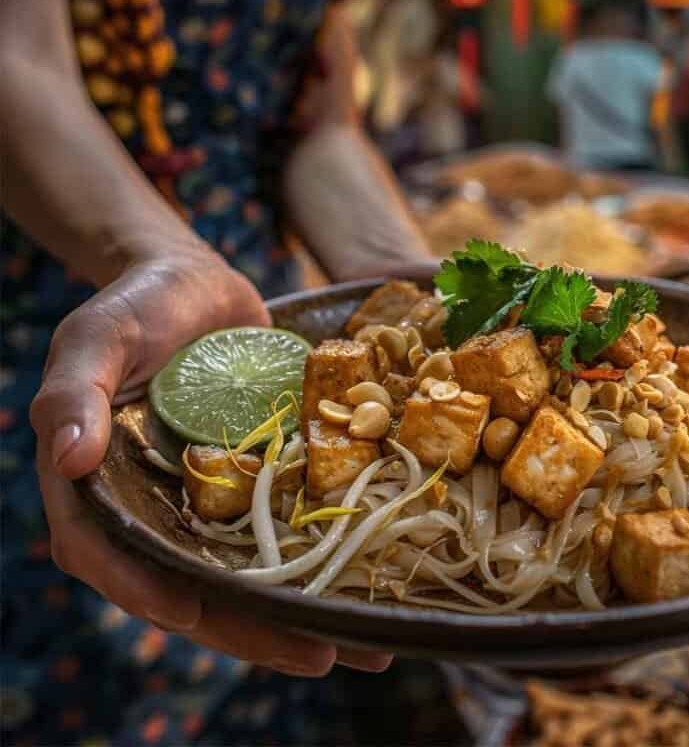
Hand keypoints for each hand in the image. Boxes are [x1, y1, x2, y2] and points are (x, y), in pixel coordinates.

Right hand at [30, 246, 390, 674]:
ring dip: (302, 610)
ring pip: (251, 569)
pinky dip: (326, 556)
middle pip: (195, 584)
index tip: (196, 611)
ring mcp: (210, 499)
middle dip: (253, 627)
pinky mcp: (257, 480)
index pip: (112, 556)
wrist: (201, 283)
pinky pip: (288, 526)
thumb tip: (64, 456)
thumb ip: (73, 391)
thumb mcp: (96, 335)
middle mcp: (156, 508)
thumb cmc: (138, 305)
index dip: (148, 590)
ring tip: (367, 644)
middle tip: (318, 654)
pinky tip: (377, 577)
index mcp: (101, 489)